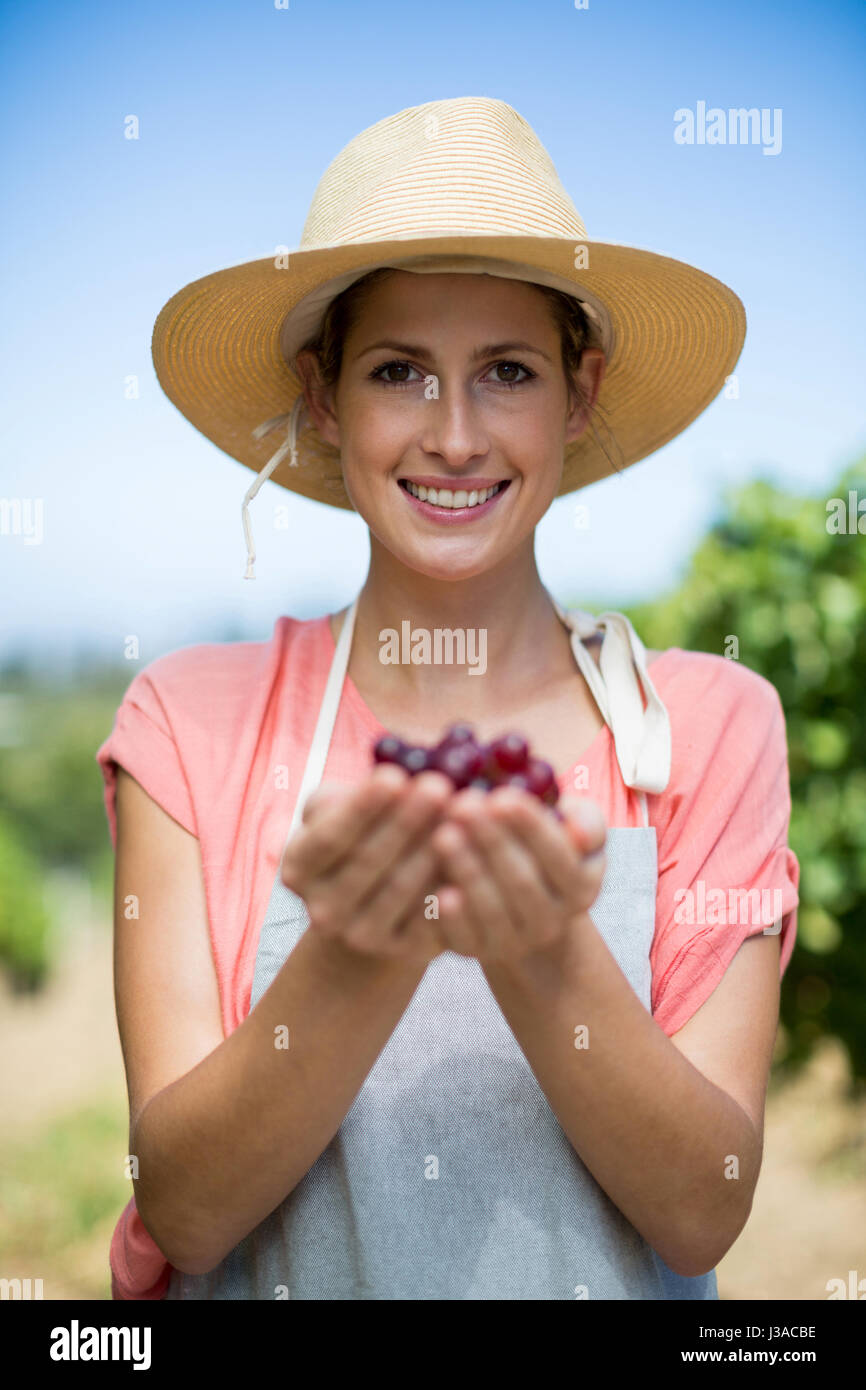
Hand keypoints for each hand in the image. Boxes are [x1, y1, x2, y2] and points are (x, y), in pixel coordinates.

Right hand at [279, 764, 453, 965]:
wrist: (380, 901)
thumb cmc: (363, 835)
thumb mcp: (342, 809)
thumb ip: (354, 794)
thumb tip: (395, 776)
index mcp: (299, 868)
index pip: (330, 837)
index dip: (362, 807)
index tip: (394, 776)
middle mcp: (322, 909)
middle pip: (368, 861)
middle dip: (406, 820)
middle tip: (439, 786)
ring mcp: (360, 936)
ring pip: (400, 889)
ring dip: (433, 848)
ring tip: (461, 812)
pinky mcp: (402, 951)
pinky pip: (429, 918)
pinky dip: (449, 887)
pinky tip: (470, 858)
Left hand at [428, 786, 607, 966]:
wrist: (512, 894)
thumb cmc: (539, 845)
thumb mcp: (571, 828)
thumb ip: (587, 823)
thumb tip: (580, 836)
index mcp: (580, 887)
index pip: (560, 857)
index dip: (531, 827)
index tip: (502, 796)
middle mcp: (551, 922)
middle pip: (522, 882)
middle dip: (492, 841)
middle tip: (463, 805)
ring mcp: (514, 942)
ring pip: (492, 910)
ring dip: (468, 871)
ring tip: (443, 834)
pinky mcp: (476, 951)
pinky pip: (464, 938)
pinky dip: (452, 918)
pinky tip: (438, 891)